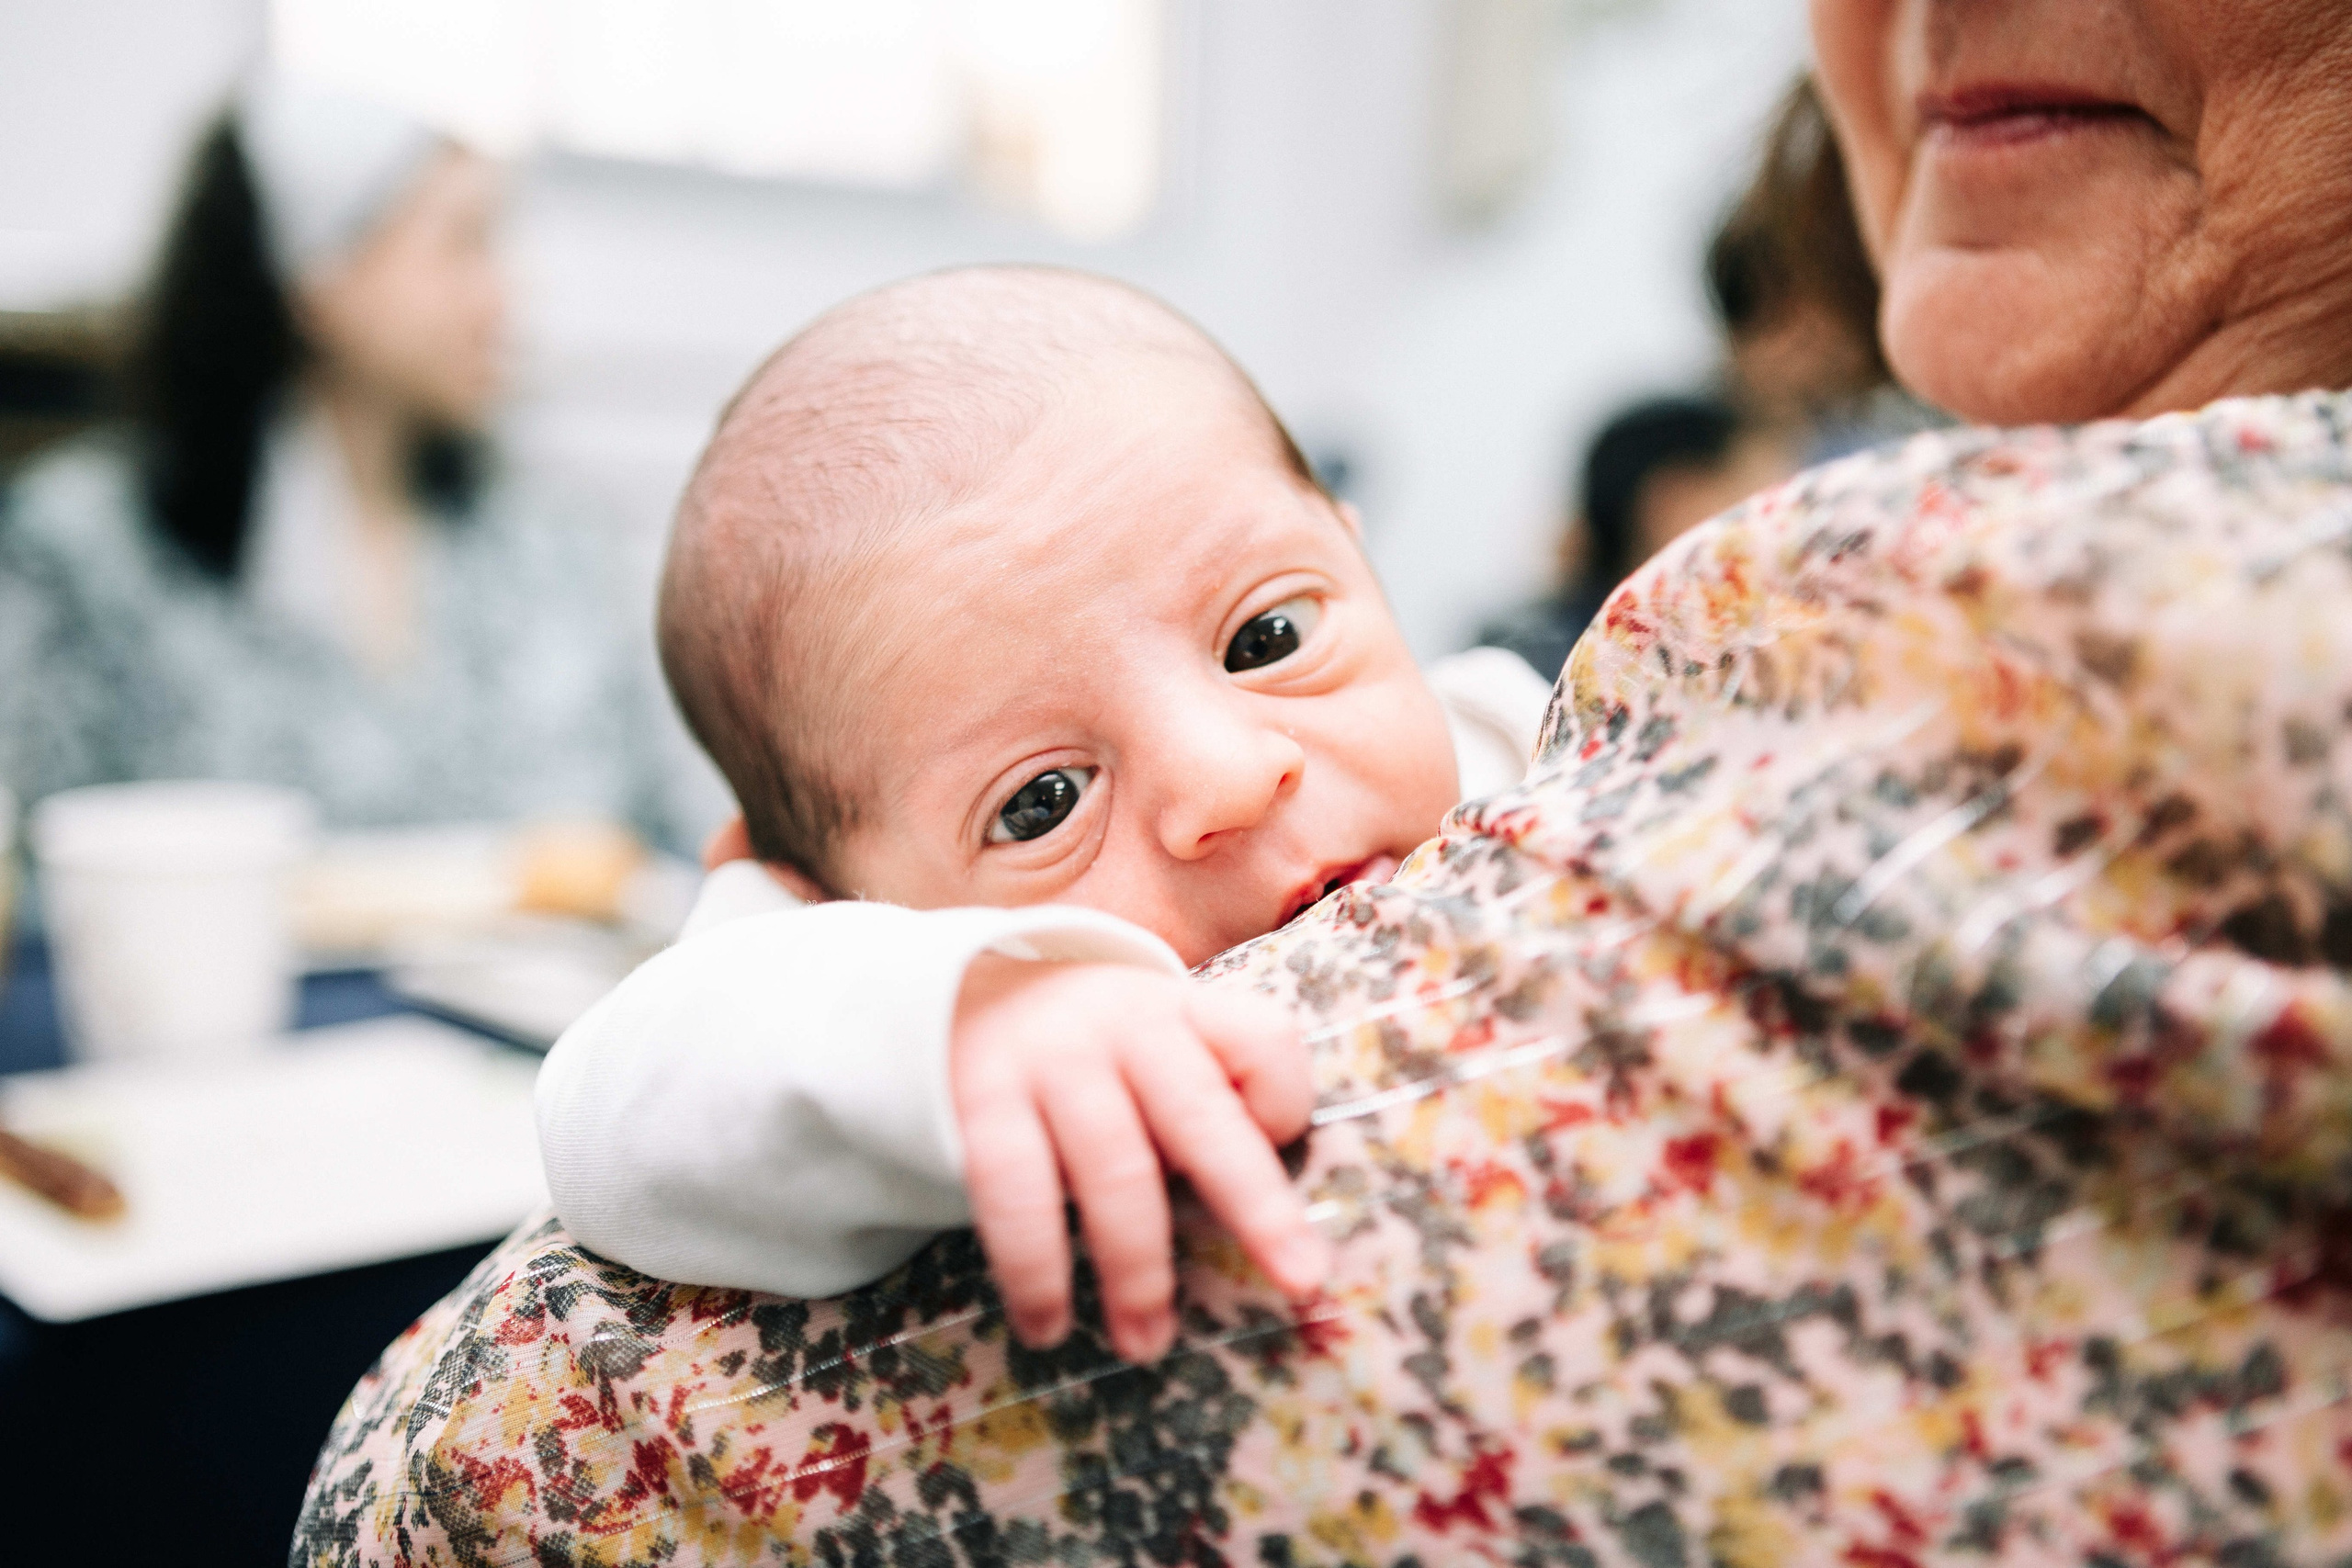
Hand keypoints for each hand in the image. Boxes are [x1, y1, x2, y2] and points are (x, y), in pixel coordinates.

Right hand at [951, 956, 1326, 1362]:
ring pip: (1114, 1170)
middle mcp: (1126, 1026)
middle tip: (1300, 1279)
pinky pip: (1016, 1194)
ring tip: (1145, 1342)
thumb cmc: (1095, 1054)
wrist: (960, 999)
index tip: (1276, 1147)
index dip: (1284, 1103)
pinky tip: (1047, 1325)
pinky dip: (1035, 1269)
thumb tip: (1263, 1229)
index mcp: (1185, 1011)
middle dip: (1257, 1205)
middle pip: (1202, 1117)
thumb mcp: (1160, 1044)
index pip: (1265, 1041)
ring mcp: (1053, 1061)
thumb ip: (1212, 1104)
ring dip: (1136, 1269)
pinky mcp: (983, 1102)